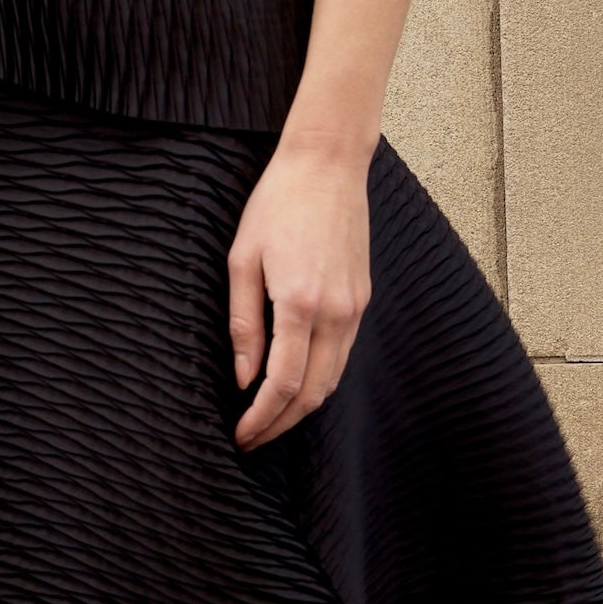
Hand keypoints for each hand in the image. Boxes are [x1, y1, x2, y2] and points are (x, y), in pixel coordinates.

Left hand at [226, 135, 371, 450]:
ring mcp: (354, 307)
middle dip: (281, 424)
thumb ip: (243, 324)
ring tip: (270, 421)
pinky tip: (294, 386)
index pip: (282, 384)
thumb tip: (243, 377)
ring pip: (332, 380)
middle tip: (252, 439)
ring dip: (301, 409)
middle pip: (313, 393)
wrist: (327, 164)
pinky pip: (342, 356)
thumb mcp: (242, 261)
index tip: (241, 435)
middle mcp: (335, 312)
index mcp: (300, 303)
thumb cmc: (277, 204)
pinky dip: (319, 381)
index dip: (261, 418)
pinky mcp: (361, 299)